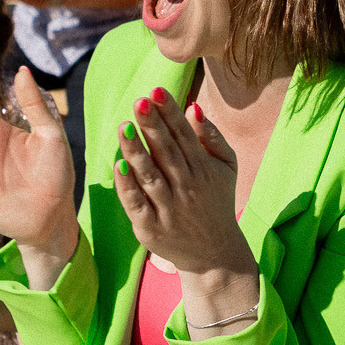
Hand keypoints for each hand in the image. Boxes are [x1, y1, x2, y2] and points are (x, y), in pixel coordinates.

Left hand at [113, 88, 253, 277]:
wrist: (215, 254)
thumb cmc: (216, 201)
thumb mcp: (225, 167)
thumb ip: (211, 137)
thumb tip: (193, 106)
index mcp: (204, 169)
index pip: (184, 135)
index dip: (169, 112)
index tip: (155, 90)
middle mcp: (187, 187)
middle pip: (167, 152)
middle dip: (153, 126)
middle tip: (139, 101)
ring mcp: (168, 209)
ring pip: (150, 175)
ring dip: (136, 151)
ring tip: (124, 126)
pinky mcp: (151, 228)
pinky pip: (136, 203)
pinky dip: (127, 185)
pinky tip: (118, 165)